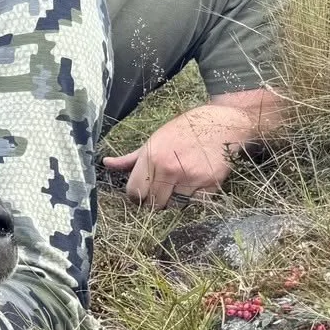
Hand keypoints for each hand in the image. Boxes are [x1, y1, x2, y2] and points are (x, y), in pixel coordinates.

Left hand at [103, 103, 263, 208]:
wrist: (222, 124)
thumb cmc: (184, 131)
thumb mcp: (154, 140)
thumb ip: (131, 158)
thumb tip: (107, 163)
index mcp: (152, 157)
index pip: (135, 192)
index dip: (137, 197)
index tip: (143, 195)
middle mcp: (170, 168)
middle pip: (154, 204)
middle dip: (156, 201)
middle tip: (162, 191)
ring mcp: (191, 177)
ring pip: (175, 205)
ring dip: (175, 200)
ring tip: (180, 184)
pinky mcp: (211, 183)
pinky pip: (196, 203)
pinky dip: (194, 198)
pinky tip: (195, 183)